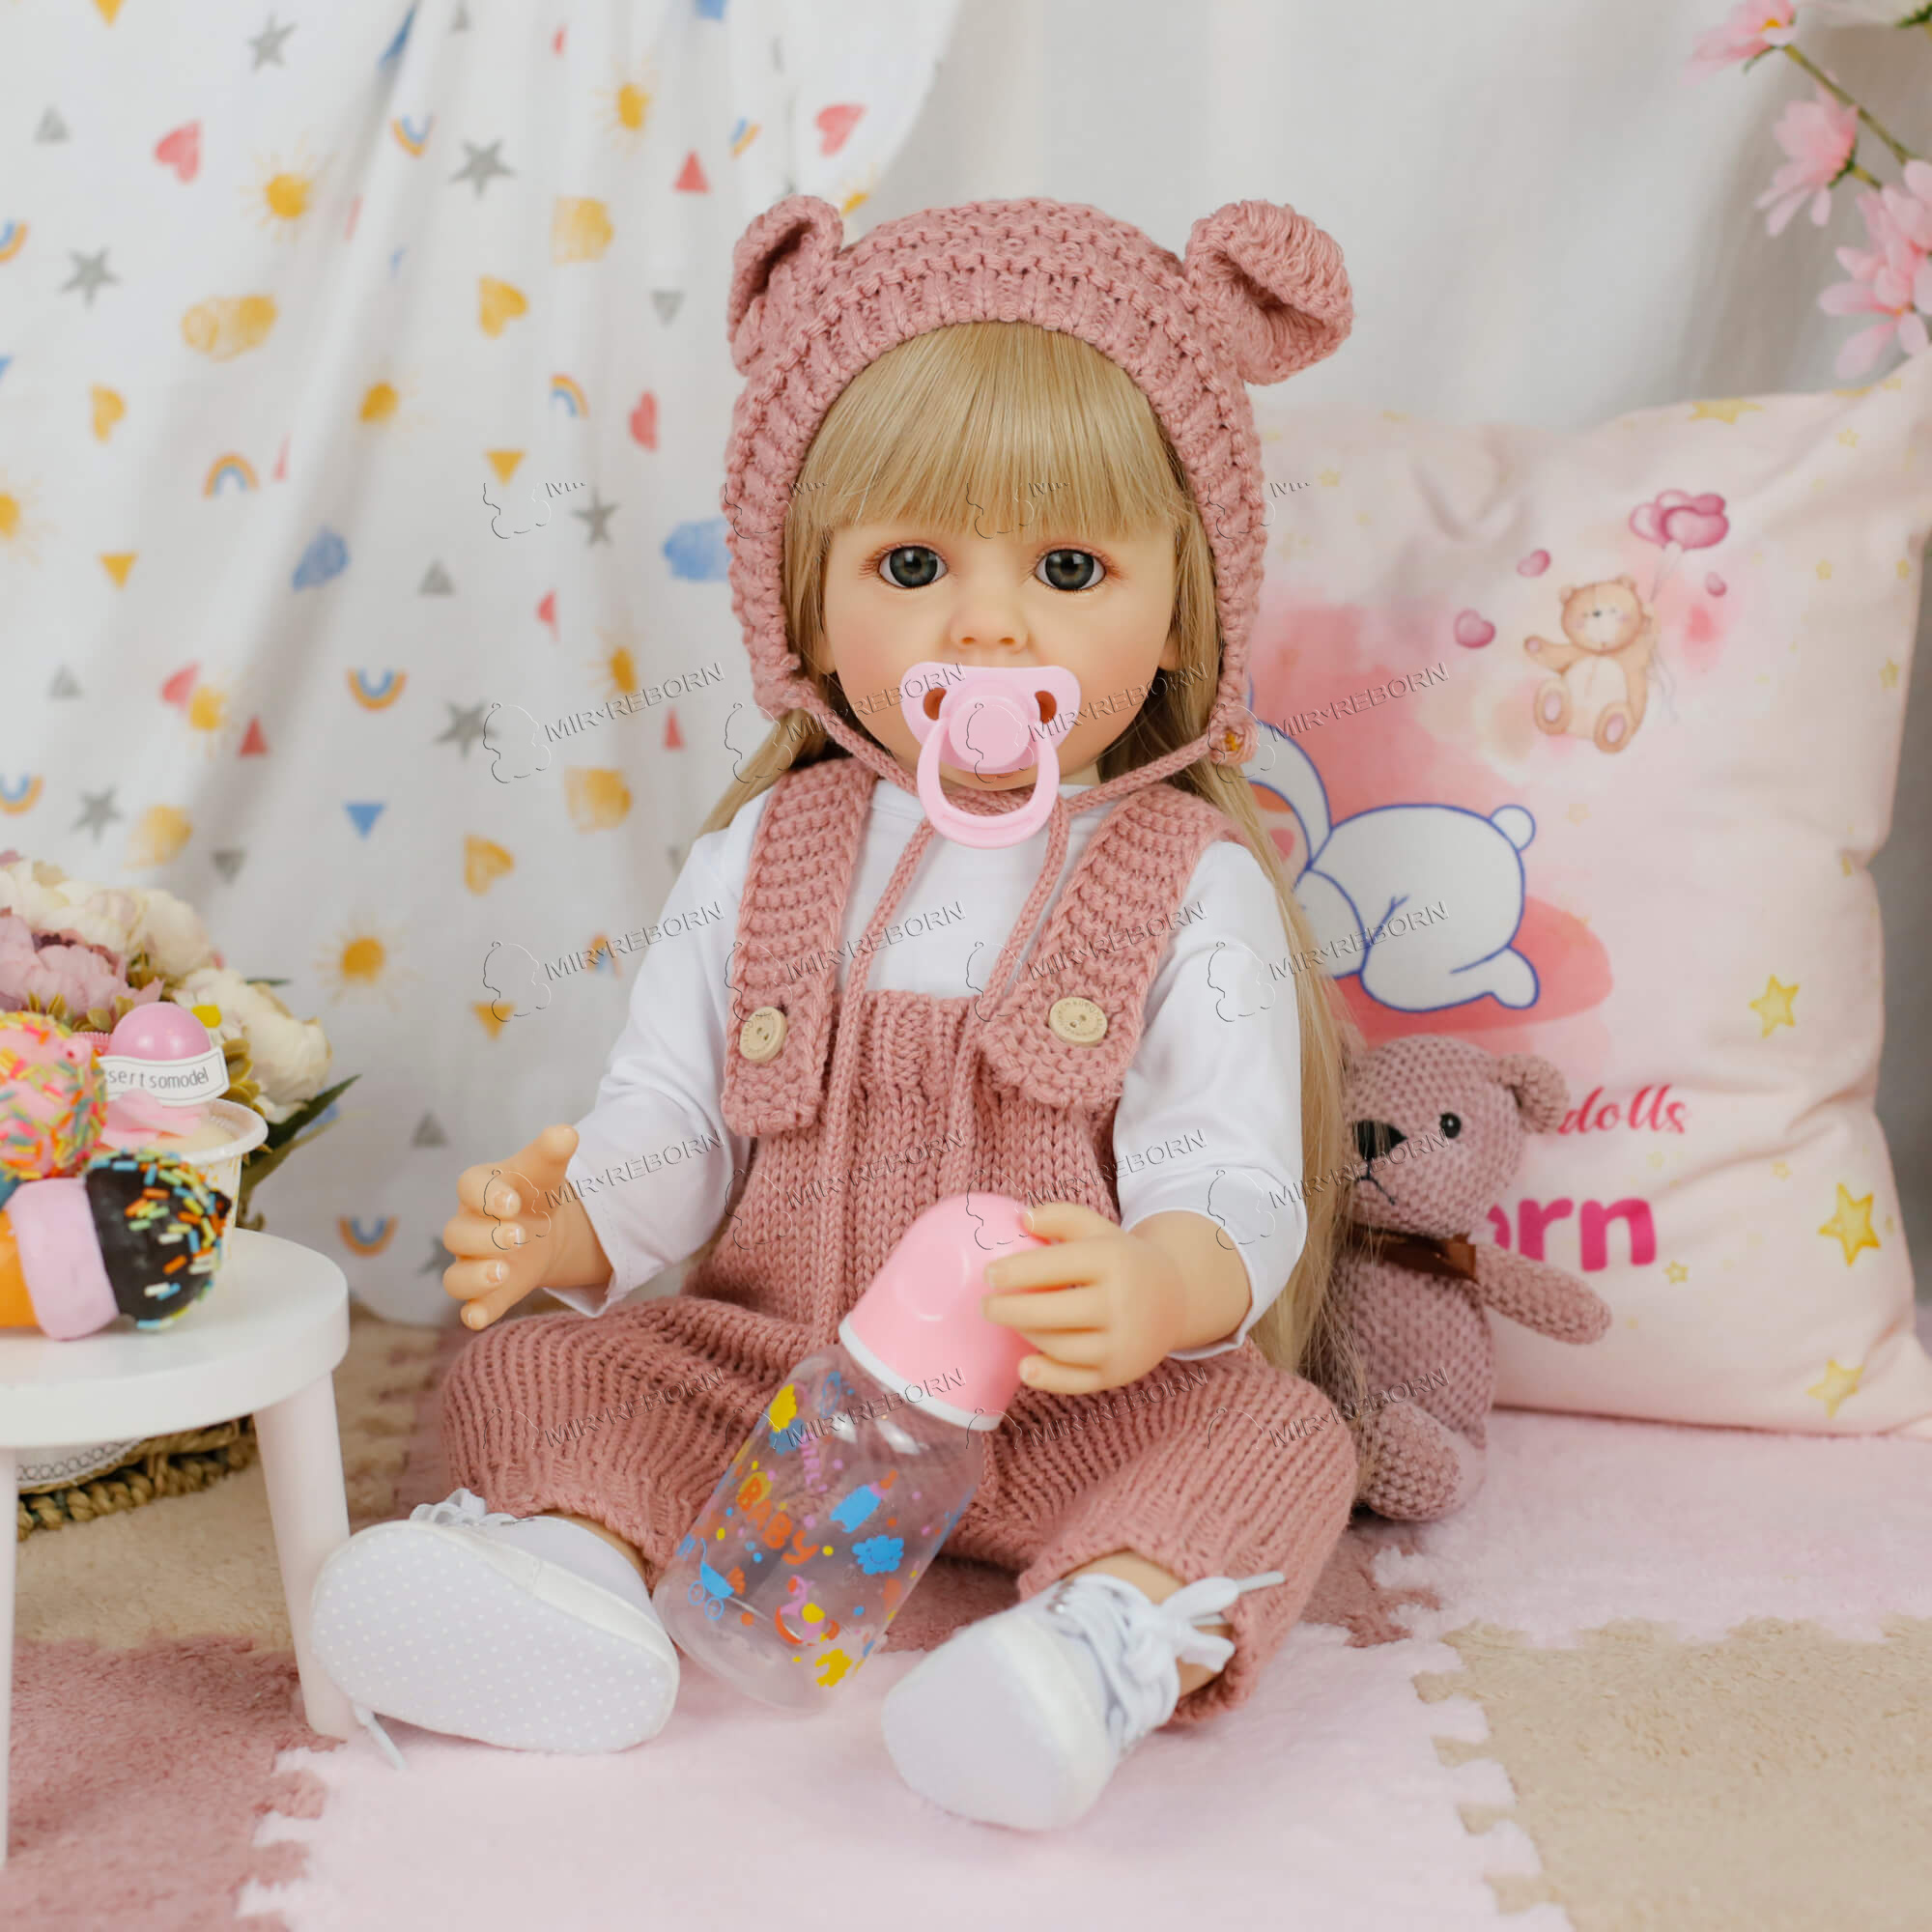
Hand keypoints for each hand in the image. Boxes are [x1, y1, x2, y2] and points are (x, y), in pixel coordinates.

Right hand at [444, 1124, 575, 1330]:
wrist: (542, 1224)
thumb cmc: (535, 1190)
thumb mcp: (545, 1169)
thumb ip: (552, 1152)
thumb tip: (565, 1134)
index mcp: (479, 1188)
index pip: (469, 1187)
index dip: (486, 1195)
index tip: (512, 1202)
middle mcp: (468, 1226)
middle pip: (456, 1233)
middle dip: (485, 1238)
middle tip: (518, 1236)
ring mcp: (472, 1261)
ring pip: (455, 1275)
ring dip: (475, 1277)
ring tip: (504, 1272)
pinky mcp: (486, 1291)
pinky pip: (471, 1305)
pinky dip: (474, 1313)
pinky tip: (479, 1319)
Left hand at [978, 1201, 1189, 1396]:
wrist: (1175, 1300)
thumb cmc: (1123, 1260)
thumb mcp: (1099, 1229)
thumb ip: (1062, 1217)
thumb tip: (1023, 1218)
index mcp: (1114, 1260)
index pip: (1057, 1265)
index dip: (1017, 1270)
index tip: (989, 1274)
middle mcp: (1121, 1303)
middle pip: (1053, 1312)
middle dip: (1010, 1310)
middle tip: (985, 1305)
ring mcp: (1122, 1343)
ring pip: (1060, 1346)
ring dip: (1026, 1334)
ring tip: (1009, 1320)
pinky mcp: (1118, 1373)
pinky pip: (1077, 1381)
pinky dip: (1047, 1377)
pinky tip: (1025, 1365)